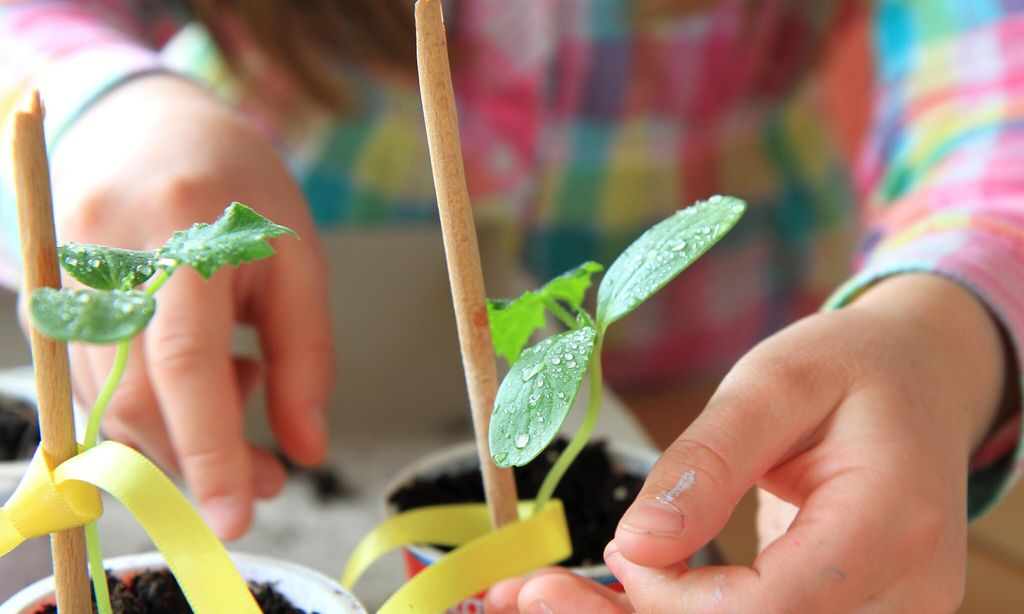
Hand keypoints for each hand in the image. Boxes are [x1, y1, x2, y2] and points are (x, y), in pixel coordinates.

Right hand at [41, 75, 334, 538]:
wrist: (148, 129)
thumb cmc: (238, 191)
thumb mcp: (296, 260)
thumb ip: (307, 356)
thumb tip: (306, 448)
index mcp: (182, 235)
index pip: (183, 363)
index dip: (208, 448)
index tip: (236, 516)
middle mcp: (106, 262)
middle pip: (138, 402)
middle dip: (203, 462)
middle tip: (269, 475)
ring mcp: (63, 283)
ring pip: (111, 408)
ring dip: (182, 433)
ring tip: (243, 381)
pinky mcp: (45, 304)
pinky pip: (95, 390)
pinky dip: (153, 407)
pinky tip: (196, 368)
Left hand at [486, 274, 1006, 611]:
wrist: (920, 383)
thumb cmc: (852, 368)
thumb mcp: (776, 380)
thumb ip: (710, 459)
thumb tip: (640, 542)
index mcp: (891, 521)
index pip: (774, 605)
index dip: (678, 597)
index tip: (622, 546)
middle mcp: (903, 592)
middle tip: (536, 593)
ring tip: (557, 596)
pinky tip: (618, 597)